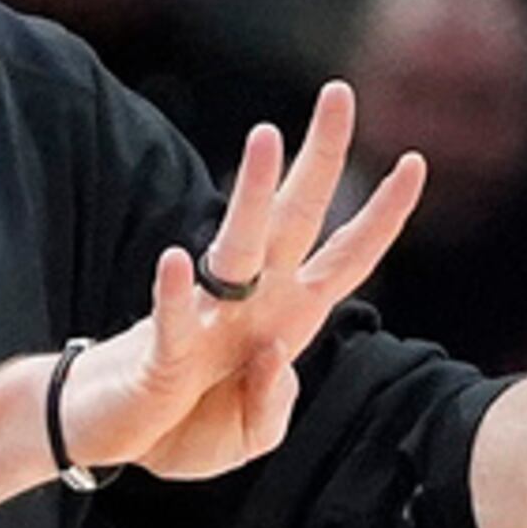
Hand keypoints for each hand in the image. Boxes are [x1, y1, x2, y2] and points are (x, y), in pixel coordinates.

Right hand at [53, 83, 425, 479]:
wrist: (112, 436)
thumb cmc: (184, 424)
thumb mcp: (251, 436)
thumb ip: (274, 403)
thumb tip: (280, 352)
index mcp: (287, 317)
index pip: (345, 257)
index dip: (382, 215)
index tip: (414, 160)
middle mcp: (252, 303)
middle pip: (295, 219)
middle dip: (321, 156)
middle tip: (338, 92)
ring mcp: (207, 320)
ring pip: (236, 246)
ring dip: (250, 193)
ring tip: (264, 137)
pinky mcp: (162, 352)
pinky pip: (174, 319)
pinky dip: (177, 294)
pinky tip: (177, 262)